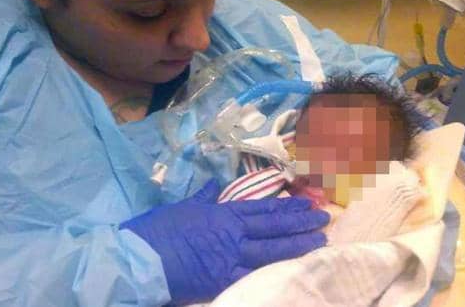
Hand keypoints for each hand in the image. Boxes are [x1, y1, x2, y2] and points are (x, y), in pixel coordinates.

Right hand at [121, 179, 328, 303]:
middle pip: (274, 228)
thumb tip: (213, 184)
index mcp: (223, 215)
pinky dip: (274, 271)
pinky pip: (255, 275)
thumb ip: (204, 197)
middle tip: (324, 218)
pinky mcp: (223, 281)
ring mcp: (230, 260)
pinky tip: (291, 268)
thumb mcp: (183, 207)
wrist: (140, 260)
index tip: (306, 203)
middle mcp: (233, 236)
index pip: (263, 209)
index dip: (287, 206)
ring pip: (271, 251)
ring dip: (297, 245)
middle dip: (301, 222)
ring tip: (319, 240)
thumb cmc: (158, 230)